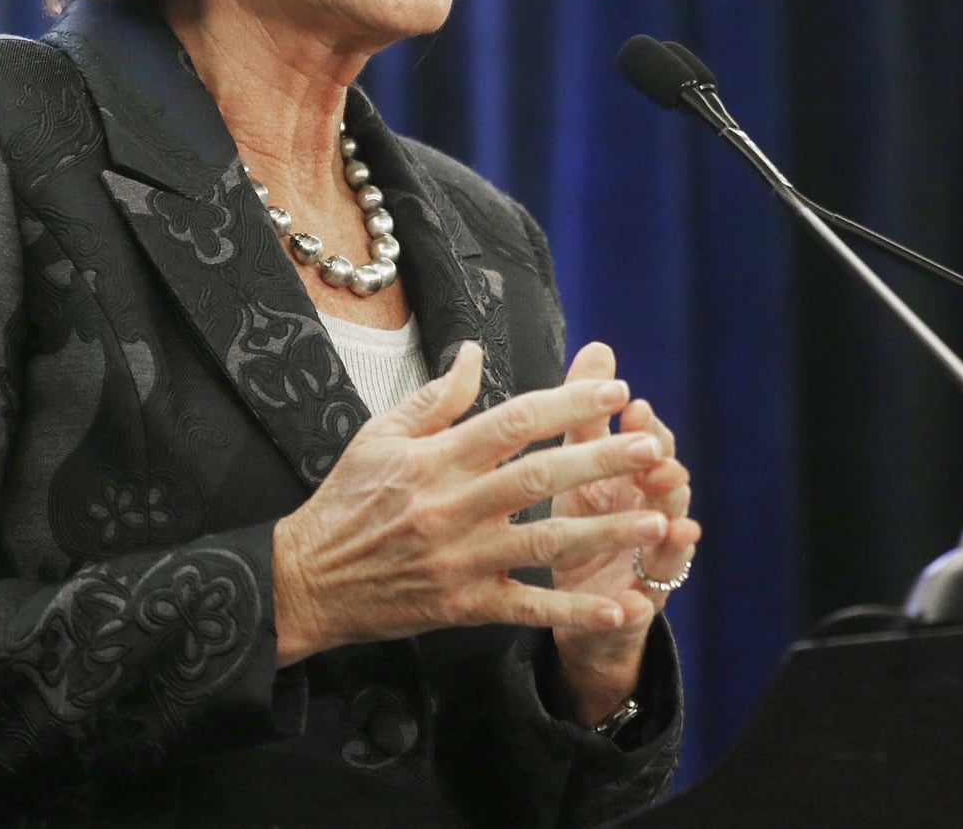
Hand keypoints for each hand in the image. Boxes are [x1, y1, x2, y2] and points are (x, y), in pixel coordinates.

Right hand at [272, 342, 673, 665]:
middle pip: (538, 476)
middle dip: (600, 460)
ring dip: (605, 531)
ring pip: (544, 541)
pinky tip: (618, 607)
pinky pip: (526, 607)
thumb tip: (475, 351)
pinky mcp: (462, 605)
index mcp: (436, 459)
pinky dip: (572, 611)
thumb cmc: (344, 501)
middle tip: (652, 447)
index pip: (512, 421)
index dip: (566, 404)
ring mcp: (461, 558)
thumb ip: (437, 398)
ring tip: (658, 519)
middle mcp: (453, 505)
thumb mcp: (380, 436)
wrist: (304, 581)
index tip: (614, 392)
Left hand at [547, 343, 699, 725]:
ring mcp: (646, 568)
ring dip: (671, 538)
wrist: (578, 611)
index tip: (632, 408)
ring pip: (667, 551)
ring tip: (674, 527)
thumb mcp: (576, 467)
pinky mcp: (630, 614)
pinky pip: (636, 613)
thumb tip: (598, 347)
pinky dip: (637, 608)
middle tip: (659, 462)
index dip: (645, 429)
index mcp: (629, 482)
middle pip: (668, 493)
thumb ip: (585, 413)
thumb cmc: (578, 525)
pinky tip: (632, 604)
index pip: (649, 446)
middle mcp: (648, 519)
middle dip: (666, 476)